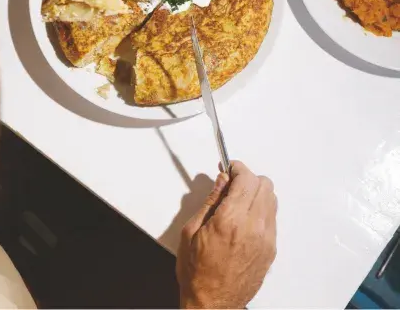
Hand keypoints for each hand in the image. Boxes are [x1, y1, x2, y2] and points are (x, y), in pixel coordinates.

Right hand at [177, 161, 277, 308]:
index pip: (246, 179)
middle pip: (264, 185)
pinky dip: (261, 209)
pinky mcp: (271, 249)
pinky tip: (243, 217)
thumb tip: (221, 180)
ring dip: (256, 193)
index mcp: (230, 221)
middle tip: (231, 182)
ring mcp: (266, 239)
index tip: (229, 166)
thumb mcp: (192, 230)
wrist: (213, 301)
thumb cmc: (197, 270)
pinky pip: (272, 218)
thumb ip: (211, 201)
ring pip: (272, 200)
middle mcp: (254, 228)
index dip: (237, 167)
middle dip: (247, 178)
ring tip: (237, 200)